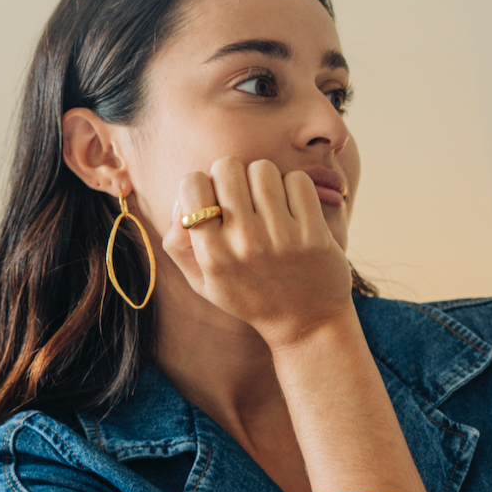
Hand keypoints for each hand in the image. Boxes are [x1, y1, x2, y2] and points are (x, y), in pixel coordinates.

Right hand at [162, 157, 353, 347]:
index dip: (202, 185)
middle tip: (244, 201)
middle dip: (234, 177)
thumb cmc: (250, 297)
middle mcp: (244, 244)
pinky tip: (293, 211)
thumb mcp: (203, 282)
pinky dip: (294, 188)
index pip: (191, 183)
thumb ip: (177, 243)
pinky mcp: (313, 233)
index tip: (215, 203)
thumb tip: (181, 201)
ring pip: (262, 169)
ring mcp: (281, 238)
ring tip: (270, 207)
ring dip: (265, 182)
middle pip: (227, 166)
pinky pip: (297, 180)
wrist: (307, 324)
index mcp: (212, 254)